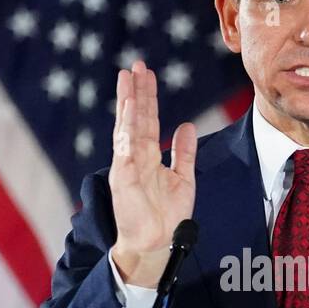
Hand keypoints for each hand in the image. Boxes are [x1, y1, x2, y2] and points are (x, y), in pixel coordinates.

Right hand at [108, 61, 197, 285]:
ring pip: (128, 127)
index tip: (147, 74)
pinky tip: (129, 110)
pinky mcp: (123, 177)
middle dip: (135, 91)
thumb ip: (183, 152)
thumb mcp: (183, 177)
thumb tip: (185, 125)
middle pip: (135, 118)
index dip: (147, 97)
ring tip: (128, 77)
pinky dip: (127, 128)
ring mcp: (126, 166)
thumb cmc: (166, 215)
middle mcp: (134, 157)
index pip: (146, 120)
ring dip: (128, 102)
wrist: (156, 243)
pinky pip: (125, 148)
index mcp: (147, 156)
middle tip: (136, 65)